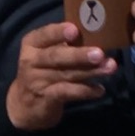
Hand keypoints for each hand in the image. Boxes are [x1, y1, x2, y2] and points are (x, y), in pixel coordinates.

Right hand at [2, 16, 112, 133]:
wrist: (24, 105)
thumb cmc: (42, 71)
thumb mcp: (46, 54)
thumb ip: (64, 44)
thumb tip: (96, 34)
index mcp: (32, 44)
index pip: (44, 35)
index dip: (59, 32)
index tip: (75, 30)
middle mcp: (31, 61)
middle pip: (56, 56)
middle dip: (79, 55)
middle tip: (100, 53)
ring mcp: (37, 81)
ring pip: (66, 74)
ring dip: (90, 72)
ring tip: (110, 68)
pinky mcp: (45, 98)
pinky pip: (67, 93)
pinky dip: (85, 91)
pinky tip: (100, 89)